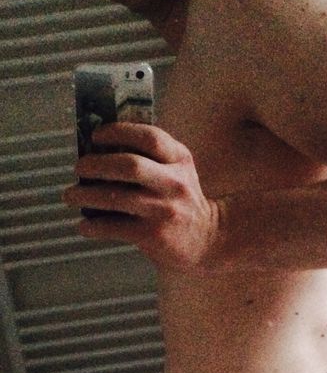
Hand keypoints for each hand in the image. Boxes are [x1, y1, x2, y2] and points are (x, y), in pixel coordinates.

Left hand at [63, 122, 219, 270]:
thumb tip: (99, 149)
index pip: (149, 137)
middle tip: (79, 168)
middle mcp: (174, 183)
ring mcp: (164, 210)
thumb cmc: (182, 201)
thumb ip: (151, 156)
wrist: (208, 239)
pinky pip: (115, 227)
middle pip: (129, 165)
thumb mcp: (177, 170)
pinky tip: (85, 226)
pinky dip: (94, 226)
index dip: (118, 132)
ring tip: (71, 195)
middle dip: (96, 164)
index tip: (96, 136)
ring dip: (86, 195)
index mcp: (179, 160)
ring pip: (116, 197)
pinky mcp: (154, 235)